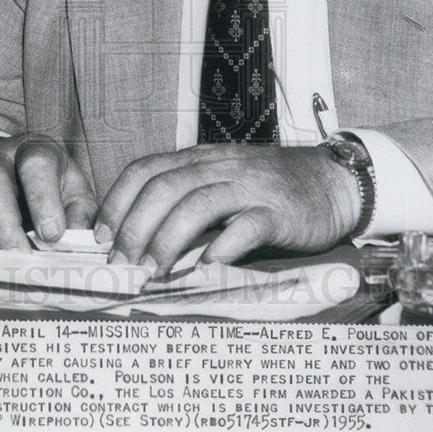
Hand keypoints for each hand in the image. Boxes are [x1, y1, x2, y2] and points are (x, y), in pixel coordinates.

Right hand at [0, 134, 97, 257]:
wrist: (13, 175)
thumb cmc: (50, 191)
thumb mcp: (74, 194)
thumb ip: (81, 216)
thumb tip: (85, 243)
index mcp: (34, 151)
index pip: (36, 163)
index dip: (43, 198)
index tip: (53, 236)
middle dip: (4, 226)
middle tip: (18, 262)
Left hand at [95, 143, 361, 274]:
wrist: (332, 181)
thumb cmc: (269, 188)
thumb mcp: (221, 180)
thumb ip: (186, 198)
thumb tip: (137, 236)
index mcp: (199, 158)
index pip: (145, 169)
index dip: (117, 202)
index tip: (100, 236)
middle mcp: (219, 166)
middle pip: (164, 188)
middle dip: (135, 226)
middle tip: (123, 263)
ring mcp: (249, 187)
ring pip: (198, 205)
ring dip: (168, 240)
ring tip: (153, 273)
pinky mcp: (277, 212)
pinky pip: (244, 227)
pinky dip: (219, 249)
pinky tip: (203, 270)